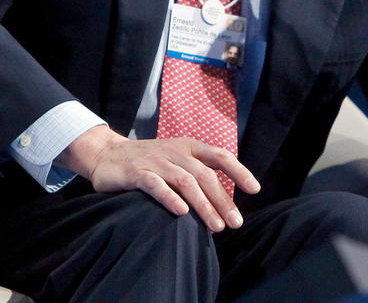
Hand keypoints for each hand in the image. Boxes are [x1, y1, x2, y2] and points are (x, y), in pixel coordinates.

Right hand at [58, 126, 259, 232]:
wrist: (108, 154)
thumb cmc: (150, 161)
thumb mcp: (177, 160)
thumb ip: (197, 173)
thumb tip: (224, 202)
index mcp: (189, 147)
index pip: (220, 156)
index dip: (239, 171)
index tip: (254, 189)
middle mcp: (176, 152)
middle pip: (205, 175)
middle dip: (222, 200)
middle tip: (235, 223)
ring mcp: (156, 161)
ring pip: (185, 181)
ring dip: (203, 205)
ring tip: (216, 226)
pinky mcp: (136, 172)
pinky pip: (156, 185)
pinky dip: (169, 198)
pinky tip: (181, 213)